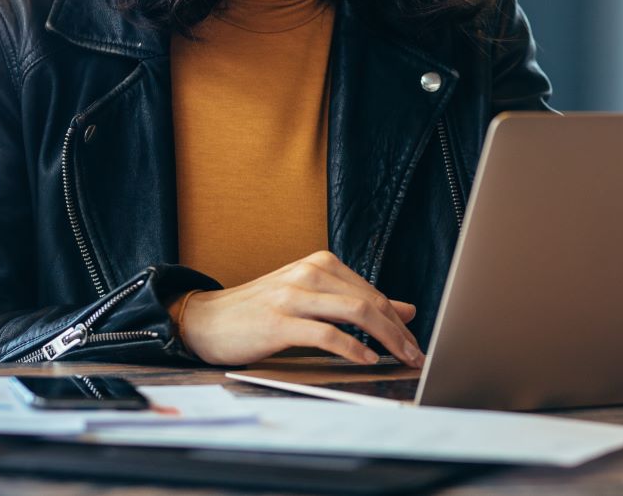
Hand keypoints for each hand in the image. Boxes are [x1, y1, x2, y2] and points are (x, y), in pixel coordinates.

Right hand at [177, 250, 424, 368]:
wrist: (206, 319)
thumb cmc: (261, 311)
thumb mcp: (312, 299)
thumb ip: (355, 301)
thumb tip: (405, 310)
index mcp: (320, 264)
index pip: (373, 292)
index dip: (399, 320)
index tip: (415, 343)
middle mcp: (310, 272)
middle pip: (370, 301)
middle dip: (399, 331)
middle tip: (416, 355)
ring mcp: (294, 294)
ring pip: (355, 312)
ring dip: (386, 338)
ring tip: (400, 358)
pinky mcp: (279, 321)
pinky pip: (326, 334)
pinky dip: (352, 348)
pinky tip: (366, 359)